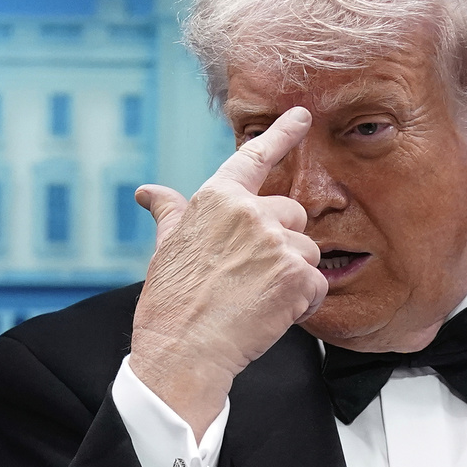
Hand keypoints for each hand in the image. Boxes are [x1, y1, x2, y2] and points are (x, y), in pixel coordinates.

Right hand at [129, 107, 326, 438]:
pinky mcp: (296, 274)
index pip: (253, 158)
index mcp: (216, 200)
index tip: (301, 115)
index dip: (281, 134)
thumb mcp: (166, 249)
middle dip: (282, 245)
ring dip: (293, 277)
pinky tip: (271, 314)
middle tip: (252, 277)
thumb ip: (170, 214)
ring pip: (308, 251)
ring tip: (257, 300)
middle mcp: (249, 212)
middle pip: (293, 216)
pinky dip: (302, 303)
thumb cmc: (171, 304)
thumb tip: (150, 193)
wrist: (182, 351)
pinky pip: (317, 284)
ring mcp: (275, 242)